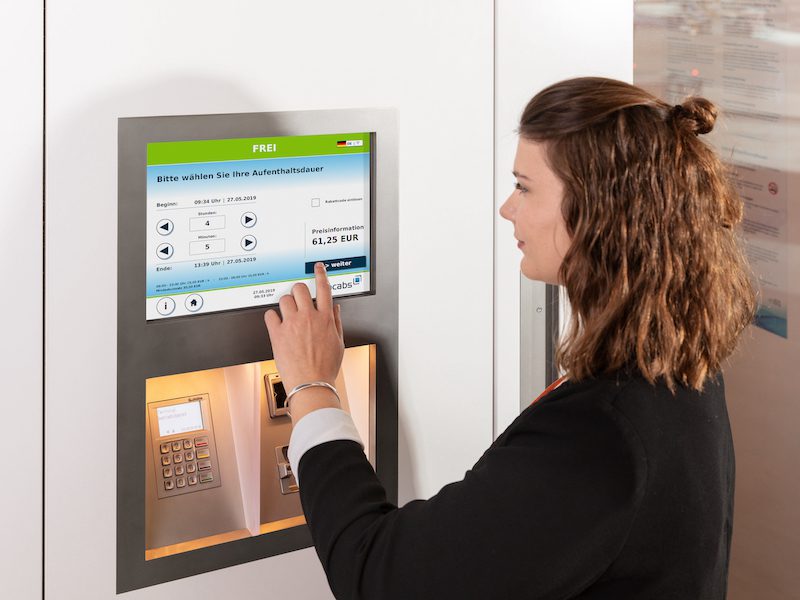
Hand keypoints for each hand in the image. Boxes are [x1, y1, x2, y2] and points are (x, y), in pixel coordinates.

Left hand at [264, 263, 344, 412]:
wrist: (311, 383)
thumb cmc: (325, 367)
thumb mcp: (338, 343)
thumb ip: (336, 322)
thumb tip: (334, 308)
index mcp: (325, 318)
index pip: (323, 288)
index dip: (320, 274)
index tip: (317, 268)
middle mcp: (308, 318)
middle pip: (300, 289)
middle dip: (299, 291)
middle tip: (298, 298)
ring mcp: (292, 324)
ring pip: (284, 299)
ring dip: (286, 304)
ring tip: (288, 315)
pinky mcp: (278, 334)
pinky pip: (270, 315)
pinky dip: (272, 317)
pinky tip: (277, 324)